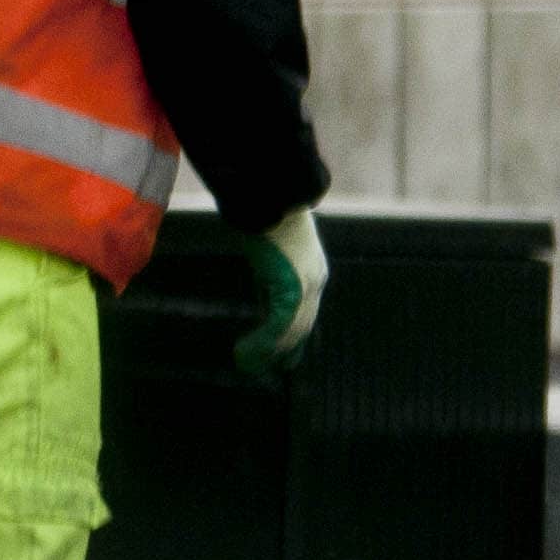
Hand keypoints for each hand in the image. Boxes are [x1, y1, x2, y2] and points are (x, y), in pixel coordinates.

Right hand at [238, 206, 328, 378]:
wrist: (272, 189)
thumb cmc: (265, 209)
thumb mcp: (268, 241)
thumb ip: (268, 262)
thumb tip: (258, 271)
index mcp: (311, 268)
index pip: (305, 309)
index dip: (294, 332)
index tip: (286, 351)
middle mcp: (314, 278)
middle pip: (303, 324)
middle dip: (288, 349)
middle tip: (275, 369)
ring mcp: (305, 283)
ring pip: (293, 329)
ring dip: (271, 352)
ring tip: (249, 366)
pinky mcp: (291, 285)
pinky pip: (280, 324)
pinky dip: (263, 343)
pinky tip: (245, 354)